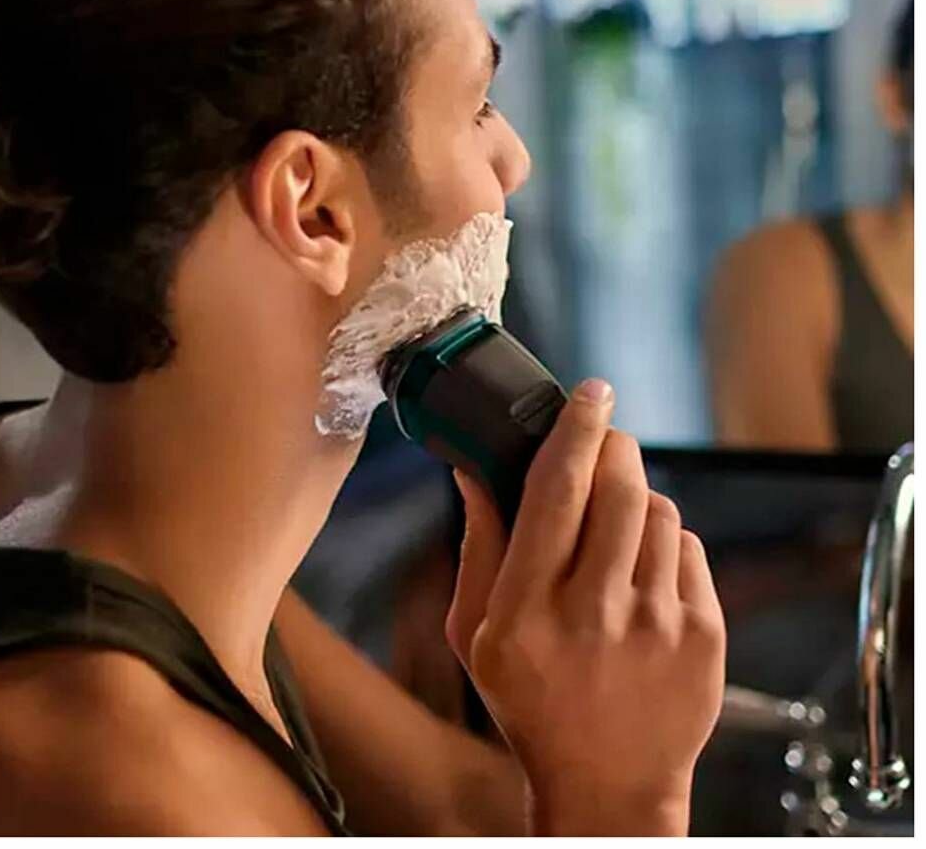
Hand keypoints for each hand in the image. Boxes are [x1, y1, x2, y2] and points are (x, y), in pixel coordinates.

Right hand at [444, 379, 725, 835]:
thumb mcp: (476, 635)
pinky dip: (666, 544)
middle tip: (605, 440)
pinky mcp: (703, 637)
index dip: (575, 429)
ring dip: (637, 500)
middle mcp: (594, 612)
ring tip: (616, 530)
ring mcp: (657, 625)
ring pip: (660, 512)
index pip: (555, 491)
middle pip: (619, 487)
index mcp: (525, 608)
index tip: (590, 391)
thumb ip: (476, 549)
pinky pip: (691, 551)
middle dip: (614, 447)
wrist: (607, 785)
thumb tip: (472, 471)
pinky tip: (643, 576)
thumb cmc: (530, 704)